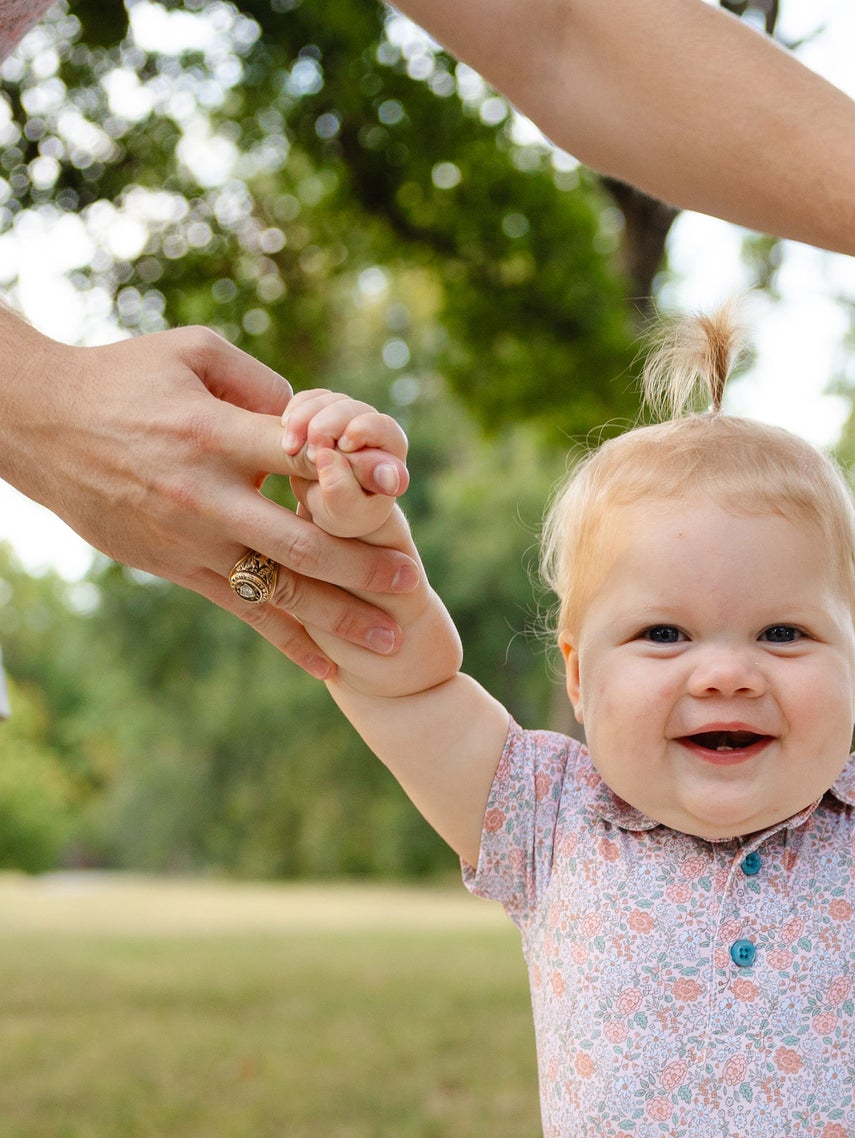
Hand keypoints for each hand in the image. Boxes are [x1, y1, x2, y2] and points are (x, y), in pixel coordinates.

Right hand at [1, 323, 422, 678]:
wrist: (42, 424)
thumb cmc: (124, 378)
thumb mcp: (192, 353)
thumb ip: (261, 382)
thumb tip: (315, 418)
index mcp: (216, 432)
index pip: (302, 459)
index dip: (354, 475)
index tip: (399, 490)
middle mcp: (207, 493)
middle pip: (302, 538)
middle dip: (363, 566)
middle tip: (411, 583)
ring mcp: (193, 538)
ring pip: (278, 587)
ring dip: (339, 616)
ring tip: (390, 637)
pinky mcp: (178, 568)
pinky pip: (244, 611)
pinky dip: (289, 641)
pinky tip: (328, 667)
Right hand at [281, 390, 409, 539]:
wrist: (327, 510)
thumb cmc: (345, 515)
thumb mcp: (344, 513)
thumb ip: (342, 490)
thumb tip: (327, 456)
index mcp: (390, 451)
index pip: (383, 426)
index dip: (362, 429)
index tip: (343, 446)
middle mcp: (370, 426)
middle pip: (350, 407)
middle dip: (327, 425)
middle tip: (311, 454)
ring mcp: (345, 417)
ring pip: (325, 401)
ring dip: (304, 419)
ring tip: (290, 449)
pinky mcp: (320, 413)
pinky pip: (306, 400)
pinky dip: (293, 414)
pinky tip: (285, 436)